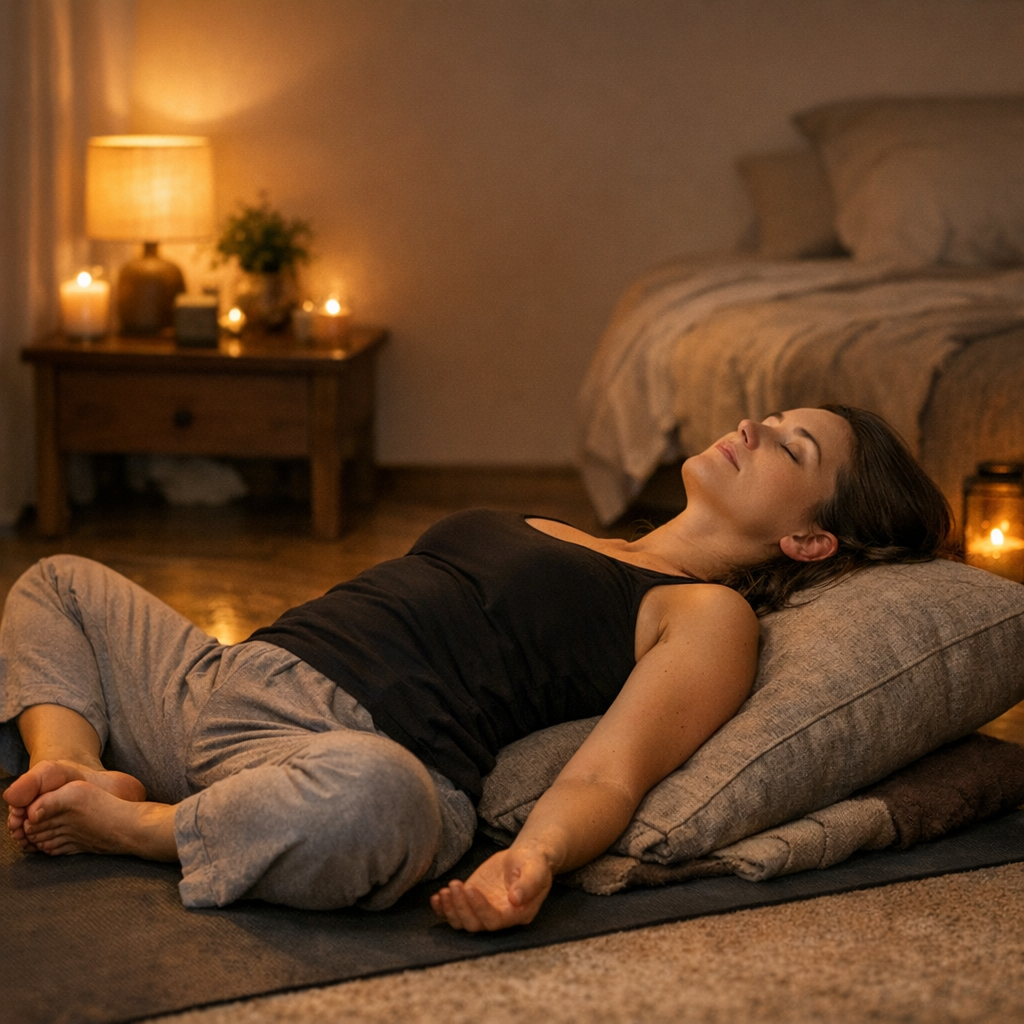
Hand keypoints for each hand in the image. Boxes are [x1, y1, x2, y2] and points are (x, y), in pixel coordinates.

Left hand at [430, 844, 553, 930]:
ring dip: (450, 909)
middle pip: (475, 925)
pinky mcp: (471, 902)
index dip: (480, 908)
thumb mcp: (536, 869)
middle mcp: (499, 918)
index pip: (494, 920)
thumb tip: (516, 899)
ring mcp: (483, 911)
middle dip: (461, 908)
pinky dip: (442, 909)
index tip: (470, 888)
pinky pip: (454, 913)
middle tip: (454, 885)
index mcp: (517, 915)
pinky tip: (436, 898)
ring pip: (462, 922)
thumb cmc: (534, 863)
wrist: (525, 857)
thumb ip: (528, 884)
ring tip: (444, 891)